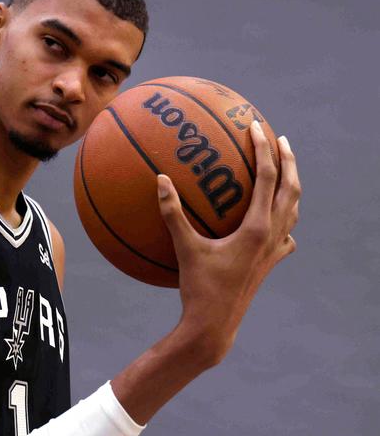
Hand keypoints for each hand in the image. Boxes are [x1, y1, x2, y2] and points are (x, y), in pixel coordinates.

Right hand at [157, 120, 300, 361]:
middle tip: (282, 139)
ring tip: (284, 170)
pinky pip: (286, 235)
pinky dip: (284, 220)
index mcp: (256, 228)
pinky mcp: (270, 264)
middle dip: (289, 161)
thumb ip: (172, 212)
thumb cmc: (199, 287)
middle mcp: (272, 236)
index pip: (268, 177)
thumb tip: (160, 179)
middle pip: (291, 189)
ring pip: (293, 211)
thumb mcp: (184, 247)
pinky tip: (275, 221)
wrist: (215, 326)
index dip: (264, 148)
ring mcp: (274, 251)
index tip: (256, 126)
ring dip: (291, 187)